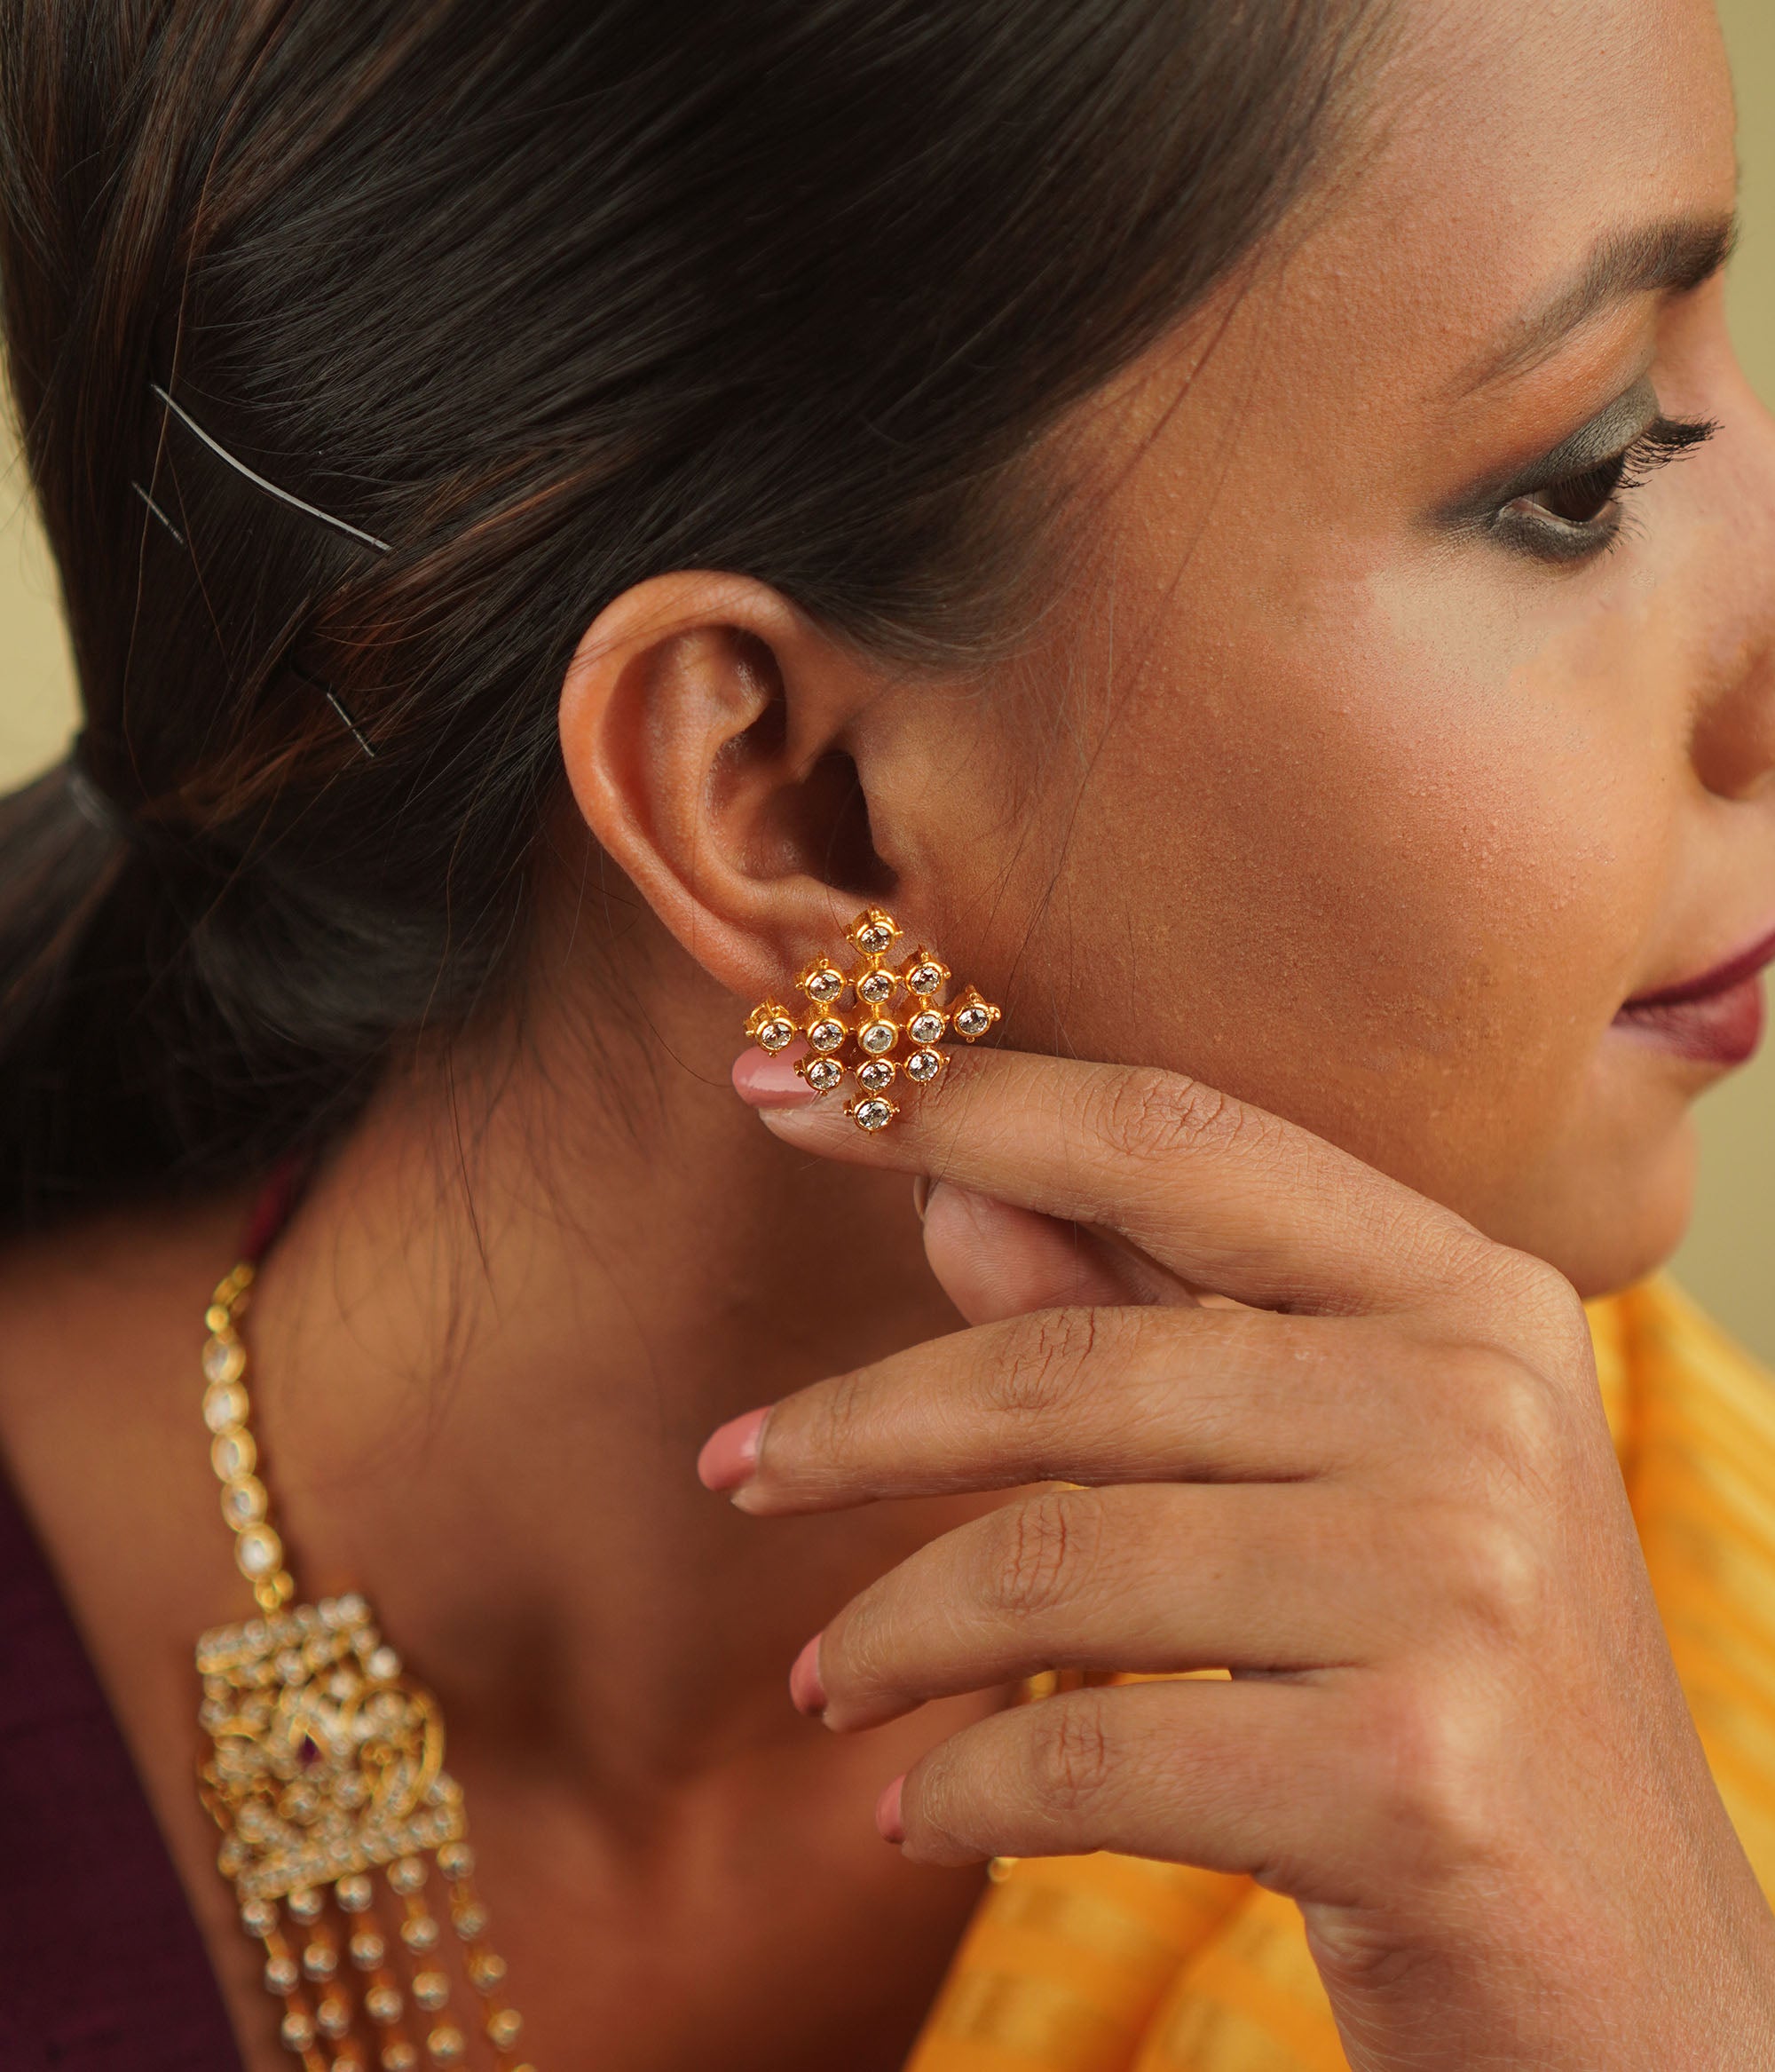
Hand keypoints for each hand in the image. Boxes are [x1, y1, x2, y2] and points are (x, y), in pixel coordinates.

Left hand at [705, 1045, 1774, 2069]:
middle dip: (858, 1423)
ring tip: (826, 1685)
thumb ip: (1144, 1321)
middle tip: (733, 1466)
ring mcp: (1460, 1585)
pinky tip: (915, 1812)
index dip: (959, 1100)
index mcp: (1465, 1294)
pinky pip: (1089, 1753)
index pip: (1171, 1139)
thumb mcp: (1325, 1482)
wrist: (1644, 1987)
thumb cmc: (1456, 1693)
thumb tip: (951, 1194)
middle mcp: (1479, 1404)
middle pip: (1070, 1369)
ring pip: (1055, 1563)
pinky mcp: (1414, 1776)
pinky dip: (963, 1787)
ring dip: (894, 1632)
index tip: (776, 1078)